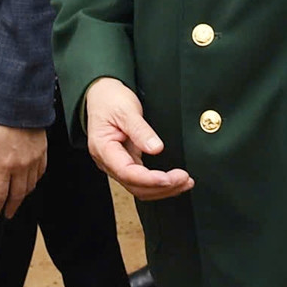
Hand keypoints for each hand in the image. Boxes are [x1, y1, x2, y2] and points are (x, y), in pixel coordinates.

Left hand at [0, 123, 46, 219]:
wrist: (22, 107)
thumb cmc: (1, 124)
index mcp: (5, 165)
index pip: (0, 194)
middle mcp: (22, 166)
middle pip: (18, 194)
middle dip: (11, 207)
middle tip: (7, 214)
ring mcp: (34, 161)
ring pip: (30, 186)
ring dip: (23, 196)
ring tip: (16, 200)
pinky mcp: (43, 154)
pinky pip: (40, 174)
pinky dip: (34, 182)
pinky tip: (29, 184)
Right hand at [84, 78, 193, 200]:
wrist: (101, 96)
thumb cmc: (110, 101)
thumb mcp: (126, 110)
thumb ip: (140, 130)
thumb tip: (156, 148)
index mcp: (104, 149)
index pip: (126, 172)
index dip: (149, 179)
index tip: (168, 178)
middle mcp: (109, 161)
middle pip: (134, 185)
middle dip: (161, 187)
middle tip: (184, 179)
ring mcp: (118, 164)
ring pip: (139, 188)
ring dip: (162, 189)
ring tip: (185, 182)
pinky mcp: (127, 162)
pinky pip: (142, 180)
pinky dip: (159, 184)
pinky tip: (174, 182)